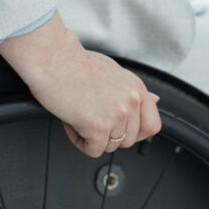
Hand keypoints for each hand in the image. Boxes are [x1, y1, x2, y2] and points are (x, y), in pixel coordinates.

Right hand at [0, 11, 161, 157]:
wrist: (53, 58)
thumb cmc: (75, 62)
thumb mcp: (114, 71)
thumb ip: (133, 91)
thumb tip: (155, 101)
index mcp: (136, 88)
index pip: (152, 126)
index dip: (135, 133)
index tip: (120, 129)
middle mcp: (131, 101)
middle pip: (128, 140)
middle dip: (108, 134)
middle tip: (90, 115)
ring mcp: (117, 115)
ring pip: (109, 146)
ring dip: (91, 137)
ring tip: (79, 115)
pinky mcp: (98, 126)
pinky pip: (93, 150)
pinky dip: (79, 141)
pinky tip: (72, 122)